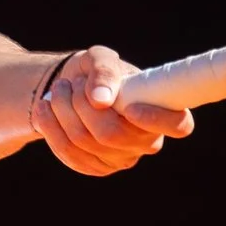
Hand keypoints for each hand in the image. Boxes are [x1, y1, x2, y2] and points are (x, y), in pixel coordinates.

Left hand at [30, 46, 194, 176]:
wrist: (70, 88)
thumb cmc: (94, 72)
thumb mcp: (99, 57)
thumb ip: (104, 70)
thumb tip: (101, 99)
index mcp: (161, 111)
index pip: (179, 125)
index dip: (157, 119)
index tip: (129, 106)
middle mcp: (146, 141)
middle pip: (113, 134)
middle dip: (82, 104)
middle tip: (74, 83)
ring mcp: (122, 158)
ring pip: (86, 142)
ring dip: (63, 110)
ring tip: (60, 89)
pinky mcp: (96, 167)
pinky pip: (69, 154)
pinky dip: (51, 127)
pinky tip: (46, 109)